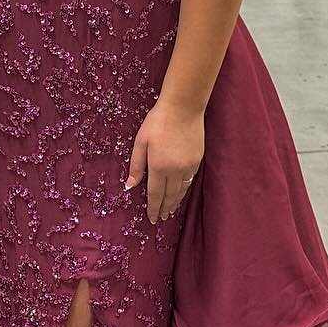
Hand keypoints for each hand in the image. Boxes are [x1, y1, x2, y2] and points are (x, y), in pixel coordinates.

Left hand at [126, 99, 204, 224]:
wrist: (183, 107)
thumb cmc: (157, 121)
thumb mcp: (140, 142)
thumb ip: (136, 166)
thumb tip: (130, 186)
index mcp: (159, 167)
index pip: (155, 194)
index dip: (153, 208)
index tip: (152, 219)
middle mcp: (175, 170)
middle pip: (170, 195)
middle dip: (165, 208)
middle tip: (162, 218)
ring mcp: (188, 166)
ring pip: (182, 190)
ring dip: (176, 201)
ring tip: (171, 209)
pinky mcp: (197, 159)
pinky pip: (190, 179)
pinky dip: (184, 188)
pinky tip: (181, 191)